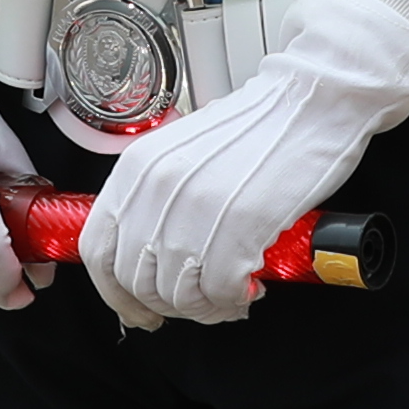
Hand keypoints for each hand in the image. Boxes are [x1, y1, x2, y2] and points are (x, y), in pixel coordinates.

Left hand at [73, 0, 408, 326]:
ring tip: (227, 296)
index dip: (114, 292)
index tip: (135, 308)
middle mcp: (158, 189)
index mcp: (137, 169)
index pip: (97, 250)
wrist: (311, 101)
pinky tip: (249, 287)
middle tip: (194, 304)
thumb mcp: (181, 154)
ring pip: (178, 294)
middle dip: (166, 306)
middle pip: (136, 281)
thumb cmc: (257, 126)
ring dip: (205, 307)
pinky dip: (234, 300)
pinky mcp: (240, 226)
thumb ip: (155, 200)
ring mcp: (197, 209)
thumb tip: (148, 254)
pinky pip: (221, 291)